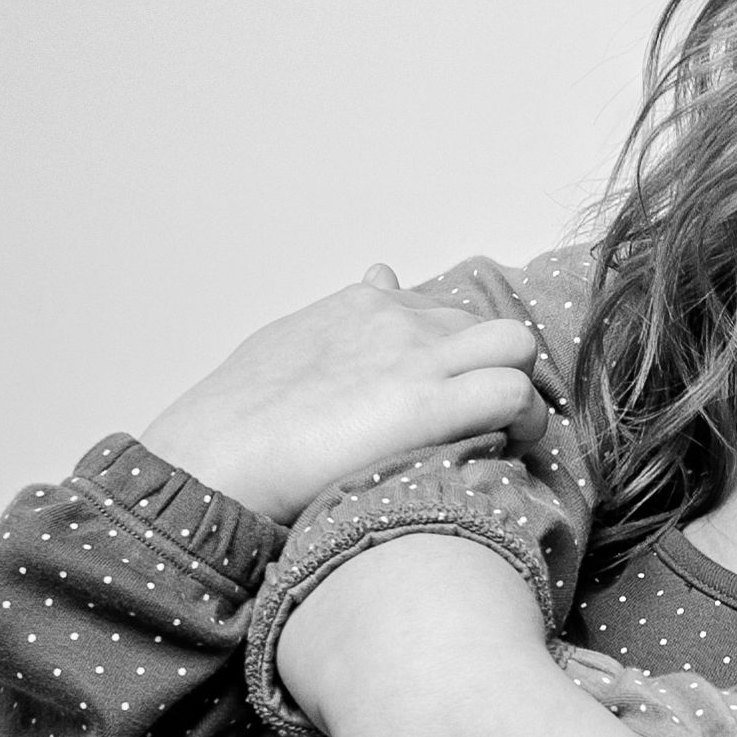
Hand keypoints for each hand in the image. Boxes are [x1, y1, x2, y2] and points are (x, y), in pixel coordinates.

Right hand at [138, 264, 549, 522]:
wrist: (210, 462)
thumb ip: (339, 318)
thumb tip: (381, 274)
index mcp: (363, 304)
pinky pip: (516, 393)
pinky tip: (508, 451)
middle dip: (496, 372)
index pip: (445, 312)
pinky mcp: (428, 402)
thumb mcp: (288, 343)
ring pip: (516, 346)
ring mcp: (415, 356)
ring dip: (523, 389)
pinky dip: (526, 422)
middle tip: (484, 426)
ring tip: (506, 436)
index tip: (448, 400)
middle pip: (489, 327)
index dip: (458, 359)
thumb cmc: (235, 422)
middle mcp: (396, 318)